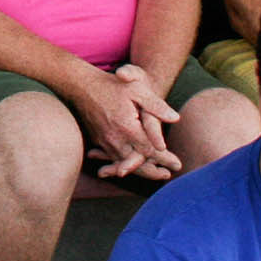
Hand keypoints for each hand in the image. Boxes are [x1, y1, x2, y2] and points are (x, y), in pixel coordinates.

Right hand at [86, 65, 180, 180]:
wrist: (82, 87)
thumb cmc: (113, 86)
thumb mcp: (137, 89)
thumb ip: (156, 106)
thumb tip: (175, 118)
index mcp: (127, 127)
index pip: (150, 149)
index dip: (165, 158)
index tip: (178, 164)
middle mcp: (115, 139)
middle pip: (137, 162)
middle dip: (153, 171)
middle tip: (168, 175)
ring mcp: (105, 142)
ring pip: (125, 163)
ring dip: (140, 171)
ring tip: (156, 174)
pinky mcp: (98, 142)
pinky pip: (113, 159)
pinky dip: (123, 166)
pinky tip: (129, 170)